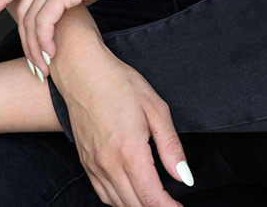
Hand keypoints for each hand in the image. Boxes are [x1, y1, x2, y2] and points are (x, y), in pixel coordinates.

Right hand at [56, 34, 192, 206]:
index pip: (152, 198)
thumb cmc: (119, 83)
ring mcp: (95, 165)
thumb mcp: (155, 107)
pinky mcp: (86, 162)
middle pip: (135, 206)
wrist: (82, 72)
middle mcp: (109, 164)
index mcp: (130, 151)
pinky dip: (119, 201)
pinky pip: (103, 194)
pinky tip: (130, 195)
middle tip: (171, 206)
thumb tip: (184, 176)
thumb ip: (170, 145)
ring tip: (154, 201)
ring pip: (117, 204)